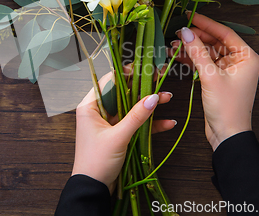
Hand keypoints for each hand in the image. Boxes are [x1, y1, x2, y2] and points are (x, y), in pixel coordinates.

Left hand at [71, 73, 174, 191]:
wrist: (93, 188)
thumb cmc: (96, 161)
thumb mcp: (118, 136)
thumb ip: (136, 116)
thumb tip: (153, 97)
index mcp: (90, 106)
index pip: (109, 82)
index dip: (126, 73)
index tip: (143, 69)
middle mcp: (98, 111)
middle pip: (123, 93)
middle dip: (143, 89)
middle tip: (160, 79)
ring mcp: (109, 123)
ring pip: (131, 108)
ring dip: (149, 105)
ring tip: (168, 97)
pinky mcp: (118, 134)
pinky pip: (135, 124)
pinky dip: (149, 124)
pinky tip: (167, 123)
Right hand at [169, 13, 258, 150]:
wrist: (227, 134)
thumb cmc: (227, 107)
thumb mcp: (210, 76)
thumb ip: (197, 51)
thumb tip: (185, 32)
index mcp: (247, 57)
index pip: (224, 33)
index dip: (206, 24)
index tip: (190, 15)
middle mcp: (240, 61)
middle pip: (215, 41)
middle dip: (195, 37)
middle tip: (177, 32)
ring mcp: (228, 70)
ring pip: (207, 52)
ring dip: (191, 48)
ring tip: (173, 44)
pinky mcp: (218, 78)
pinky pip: (204, 63)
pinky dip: (192, 59)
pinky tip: (177, 55)